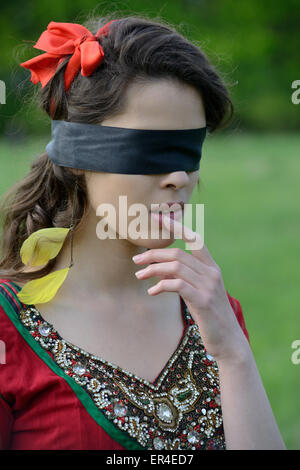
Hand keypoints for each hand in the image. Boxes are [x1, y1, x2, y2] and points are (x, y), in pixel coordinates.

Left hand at [133, 212, 248, 362]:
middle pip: (178, 253)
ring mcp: (209, 286)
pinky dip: (162, 285)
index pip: (194, 238)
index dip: (176, 226)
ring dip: (153, 269)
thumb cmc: (210, 315)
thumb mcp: (199, 291)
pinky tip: (152, 291)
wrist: (228, 340)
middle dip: (154, 254)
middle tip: (136, 260)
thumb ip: (185, 277)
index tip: (157, 217)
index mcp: (211, 267)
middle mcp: (212, 272)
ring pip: (176, 267)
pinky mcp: (203, 301)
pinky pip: (178, 285)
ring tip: (139, 276)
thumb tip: (160, 268)